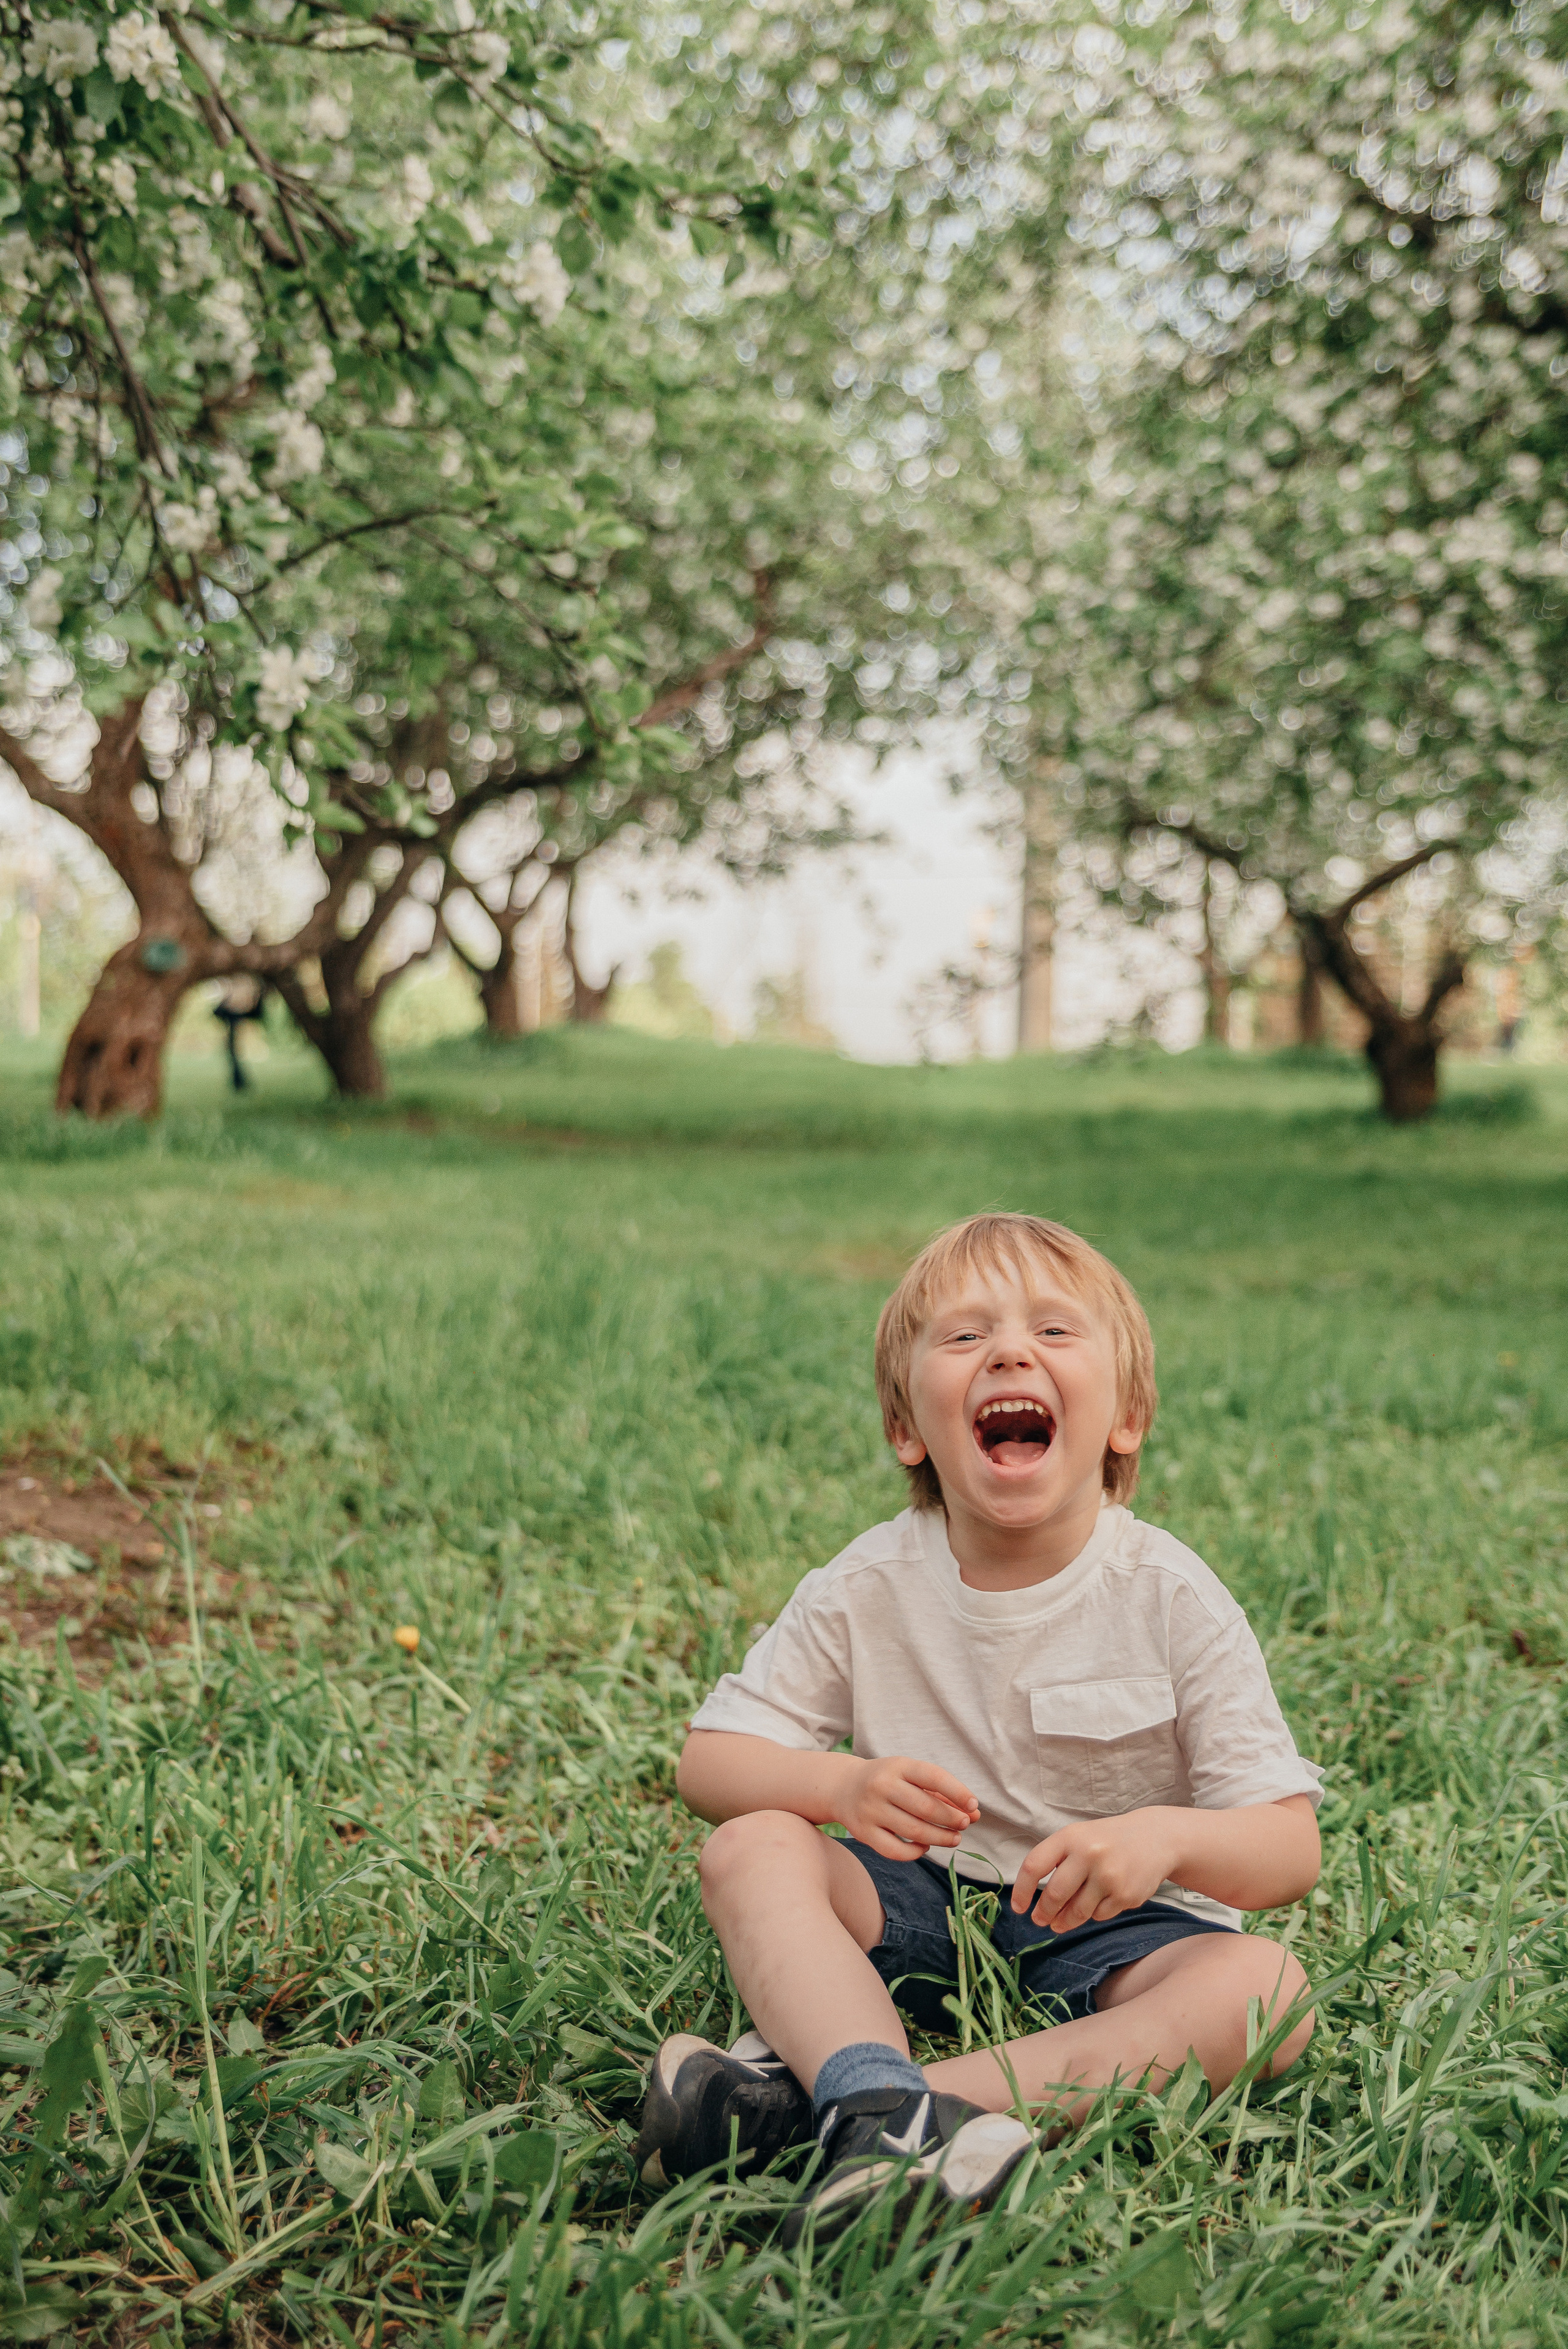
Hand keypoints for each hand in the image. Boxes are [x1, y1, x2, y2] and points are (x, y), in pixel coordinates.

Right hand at [835, 1754, 979, 1860]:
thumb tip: (975, 1813)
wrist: (843, 1787)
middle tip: (965, 1824)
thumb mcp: (910, 1776)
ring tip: (954, 1838)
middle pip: (926, 1808)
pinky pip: (895, 1850)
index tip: (974, 1805)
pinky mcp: (863, 1832)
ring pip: (914, 1831)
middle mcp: (882, 1786)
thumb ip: (941, 1793)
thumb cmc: (889, 1781)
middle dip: (952, 1819)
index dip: (958, 1792)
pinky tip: (925, 1846)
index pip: (933, 1776)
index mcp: (898, 1766)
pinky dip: (915, 1852)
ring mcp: (870, 1810)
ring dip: (940, 1838)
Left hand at [1012, 1809, 1179, 1931]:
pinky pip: (1099, 1915)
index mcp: (1070, 1837)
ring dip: (1064, 1922)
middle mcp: (1089, 1854)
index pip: (1034, 1865)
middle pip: (1054, 1895)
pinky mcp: (1126, 1895)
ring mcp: (1109, 1876)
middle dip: (1043, 1913)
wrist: (1156, 1838)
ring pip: (1077, 1911)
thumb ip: (1057, 1862)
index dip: (1022, 1890)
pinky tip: (1096, 1905)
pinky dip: (1093, 1914)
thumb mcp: (1079, 1838)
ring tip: (1059, 1924)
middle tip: (1040, 1920)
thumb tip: (1036, 1902)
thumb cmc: (1108, 1840)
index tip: (1018, 1908)